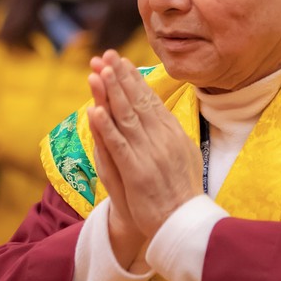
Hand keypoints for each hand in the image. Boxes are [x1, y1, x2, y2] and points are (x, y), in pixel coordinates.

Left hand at [87, 50, 202, 240]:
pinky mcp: (137, 173)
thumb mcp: (185, 155)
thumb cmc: (182, 192)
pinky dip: (106, 128)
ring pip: (126, 118)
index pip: (150, 100)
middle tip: (105, 56)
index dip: (133, 79)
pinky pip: (118, 146)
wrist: (184, 224)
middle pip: (137, 102)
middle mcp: (162, 140)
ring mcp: (149, 155)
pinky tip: (94, 112)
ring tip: (97, 73)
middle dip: (119, 77)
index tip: (120, 61)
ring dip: (110, 94)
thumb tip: (162, 114)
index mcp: (173, 134)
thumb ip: (171, 134)